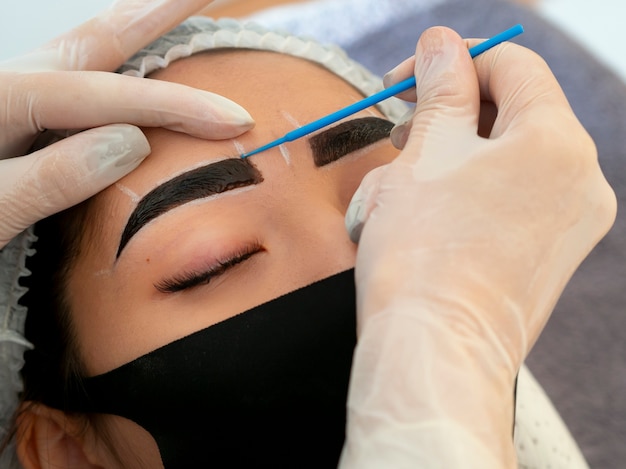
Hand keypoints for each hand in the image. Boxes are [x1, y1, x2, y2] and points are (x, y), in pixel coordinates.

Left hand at [0, 0, 253, 247]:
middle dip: (155, 14)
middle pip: (95, 42)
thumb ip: (48, 180)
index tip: (231, 118)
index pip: (102, 97)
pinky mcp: (19, 119)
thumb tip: (129, 143)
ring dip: (138, 27)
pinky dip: (117, 65)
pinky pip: (78, 81)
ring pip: (86, 52)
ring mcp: (14, 99)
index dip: (173, 107)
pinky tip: (135, 66)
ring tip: (176, 8)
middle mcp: (9, 86)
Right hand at [341, 27, 615, 467]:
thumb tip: (442, 43)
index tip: (405, 80)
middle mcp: (581, 180)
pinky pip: (508, 203)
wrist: (434, 350)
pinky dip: (466, 197)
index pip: (511, 66)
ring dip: (448, 161)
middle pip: (511, 115)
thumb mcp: (425, 152)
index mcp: (557, 141)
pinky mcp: (550, 257)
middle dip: (446, 117)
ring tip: (396, 191)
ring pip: (503, 162)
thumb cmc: (422, 253)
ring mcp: (571, 224)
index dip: (453, 61)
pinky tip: (422, 219)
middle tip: (398, 135)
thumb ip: (440, 89)